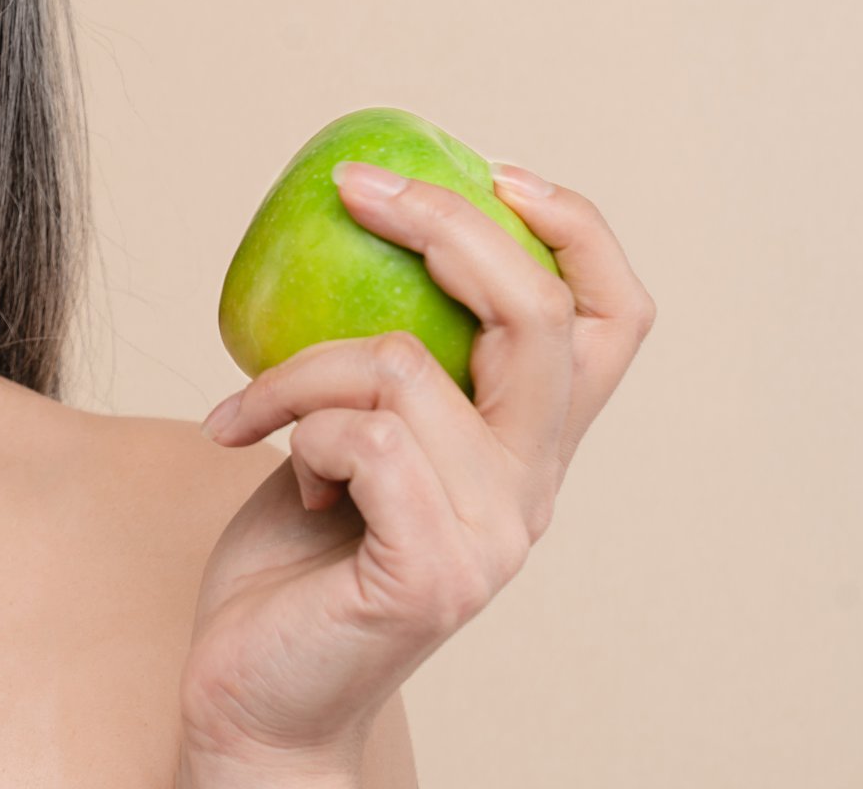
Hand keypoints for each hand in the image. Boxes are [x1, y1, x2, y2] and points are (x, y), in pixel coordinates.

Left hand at [177, 159, 656, 778]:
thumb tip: (361, 229)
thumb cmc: (294, 562)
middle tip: (351, 189)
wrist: (256, 693)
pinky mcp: (433, 570)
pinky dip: (290, 426)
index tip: (492, 169)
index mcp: (530, 448)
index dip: (576, 229)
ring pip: (402, 364)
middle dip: (443, 223)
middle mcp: (534, 490)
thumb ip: (389, 367)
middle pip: (540, 313)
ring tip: (249, 417)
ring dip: (298, 369)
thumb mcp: (353, 437)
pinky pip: (363, 435)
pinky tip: (265, 469)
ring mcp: (494, 535)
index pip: (613, 320)